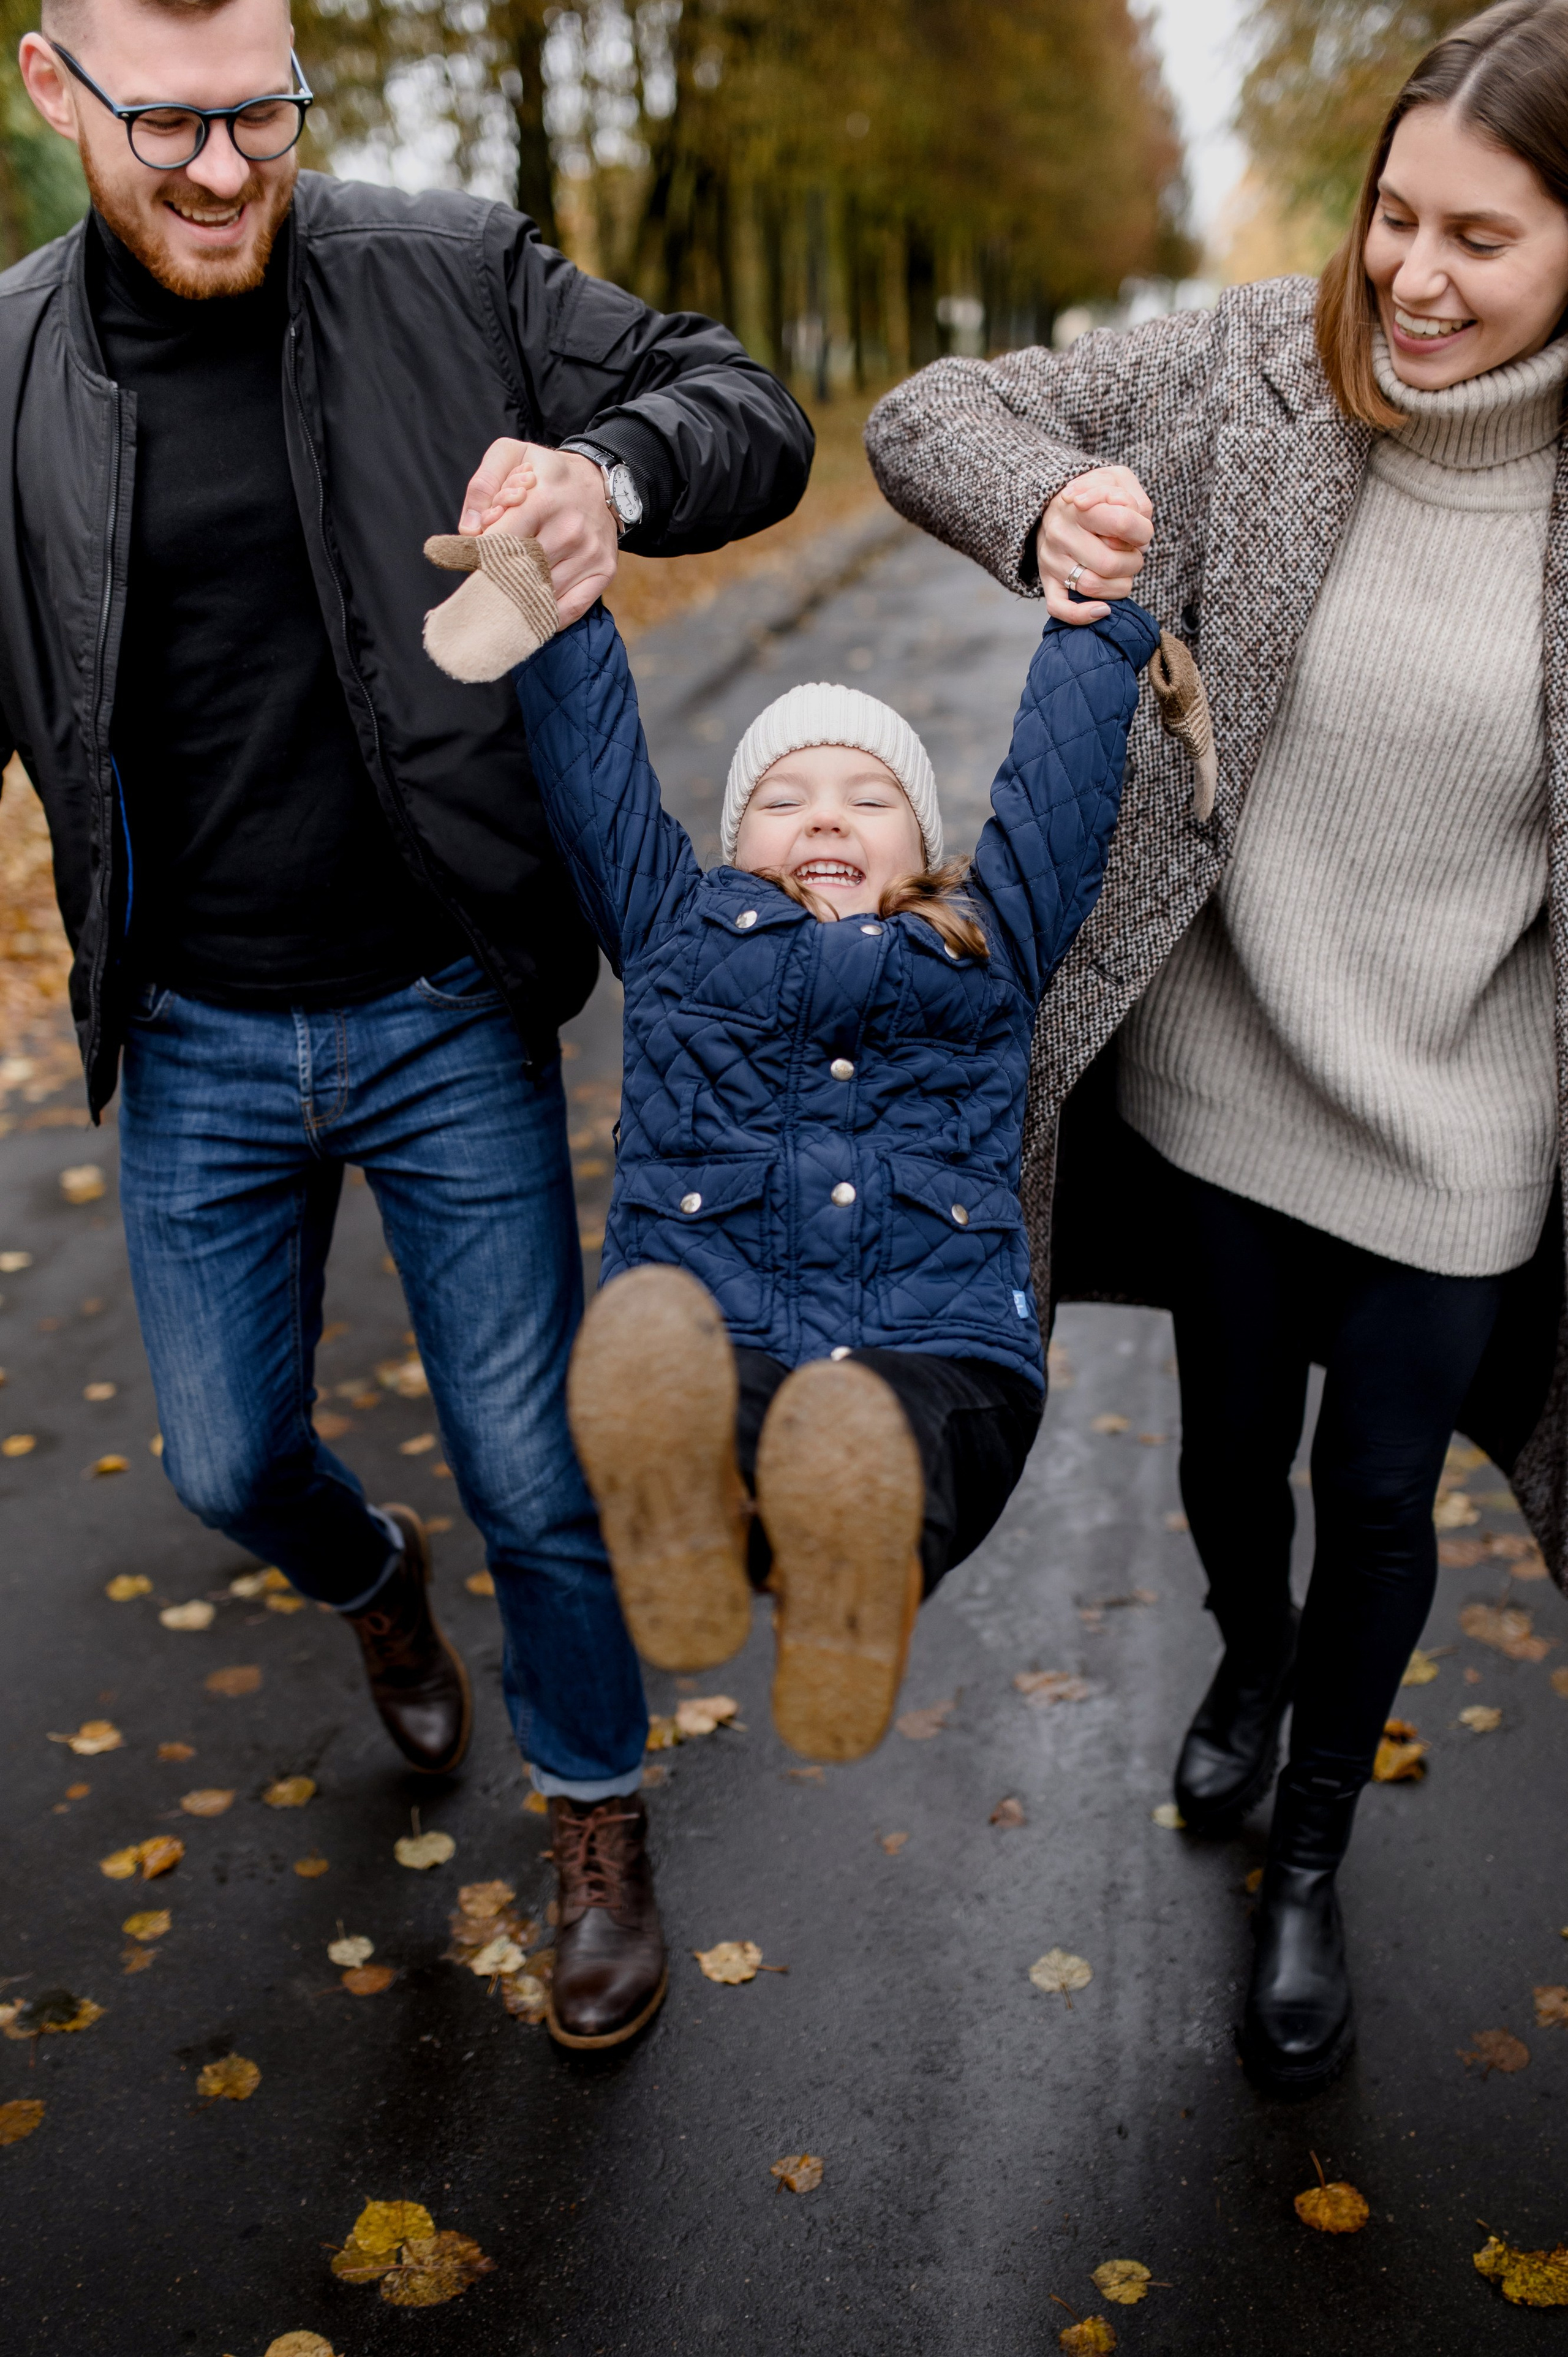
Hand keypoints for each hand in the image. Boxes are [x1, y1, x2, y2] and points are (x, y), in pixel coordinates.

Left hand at [458, 440, 618, 626]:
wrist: (600, 480)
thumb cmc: (546, 472)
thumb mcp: (510, 456)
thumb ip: (482, 486)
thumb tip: (469, 530)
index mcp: (543, 498)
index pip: (500, 541)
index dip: (480, 553)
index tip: (473, 556)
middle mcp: (570, 528)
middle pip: (520, 571)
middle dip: (498, 577)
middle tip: (486, 578)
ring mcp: (590, 553)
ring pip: (542, 594)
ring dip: (520, 598)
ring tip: (509, 589)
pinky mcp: (604, 572)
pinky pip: (570, 610)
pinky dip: (547, 616)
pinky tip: (532, 609)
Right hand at [1036, 465, 1152, 624]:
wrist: (1054, 502)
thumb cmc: (1095, 494)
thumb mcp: (1116, 480)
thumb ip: (1133, 497)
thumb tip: (1135, 521)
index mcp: (1080, 506)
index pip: (1122, 523)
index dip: (1142, 532)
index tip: (1140, 532)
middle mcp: (1061, 533)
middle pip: (1111, 563)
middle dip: (1134, 563)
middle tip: (1133, 554)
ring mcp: (1052, 560)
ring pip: (1093, 587)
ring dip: (1120, 586)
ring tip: (1122, 573)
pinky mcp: (1047, 580)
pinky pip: (1060, 608)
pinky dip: (1084, 615)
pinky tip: (1104, 610)